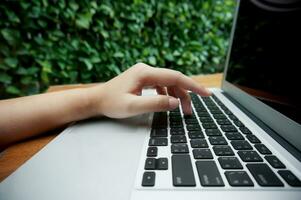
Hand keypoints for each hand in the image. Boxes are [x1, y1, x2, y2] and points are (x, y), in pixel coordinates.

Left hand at [89, 63, 210, 117]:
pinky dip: (168, 94)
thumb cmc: (111, 103)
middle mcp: (146, 70)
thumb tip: (176, 103)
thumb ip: (155, 104)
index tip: (206, 94)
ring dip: (177, 95)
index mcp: (145, 73)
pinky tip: (169, 103)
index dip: (192, 86)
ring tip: (182, 111)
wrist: (96, 100)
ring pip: (168, 83)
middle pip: (173, 80)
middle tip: (190, 112)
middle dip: (185, 95)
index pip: (175, 77)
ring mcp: (144, 73)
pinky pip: (161, 85)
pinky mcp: (143, 79)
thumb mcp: (132, 106)